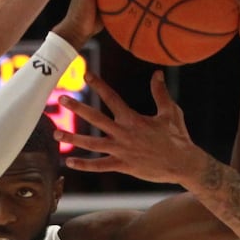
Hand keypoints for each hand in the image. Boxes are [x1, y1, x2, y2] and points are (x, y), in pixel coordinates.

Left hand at [56, 71, 207, 185]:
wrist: (183, 163)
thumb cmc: (178, 137)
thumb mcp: (171, 112)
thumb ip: (160, 93)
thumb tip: (157, 73)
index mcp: (133, 119)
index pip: (112, 98)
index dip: (98, 84)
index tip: (85, 73)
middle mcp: (124, 133)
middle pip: (96, 119)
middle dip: (78, 108)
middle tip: (62, 99)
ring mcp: (122, 151)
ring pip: (92, 144)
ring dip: (73, 139)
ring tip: (56, 134)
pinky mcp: (123, 166)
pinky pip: (100, 166)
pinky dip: (85, 165)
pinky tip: (69, 162)